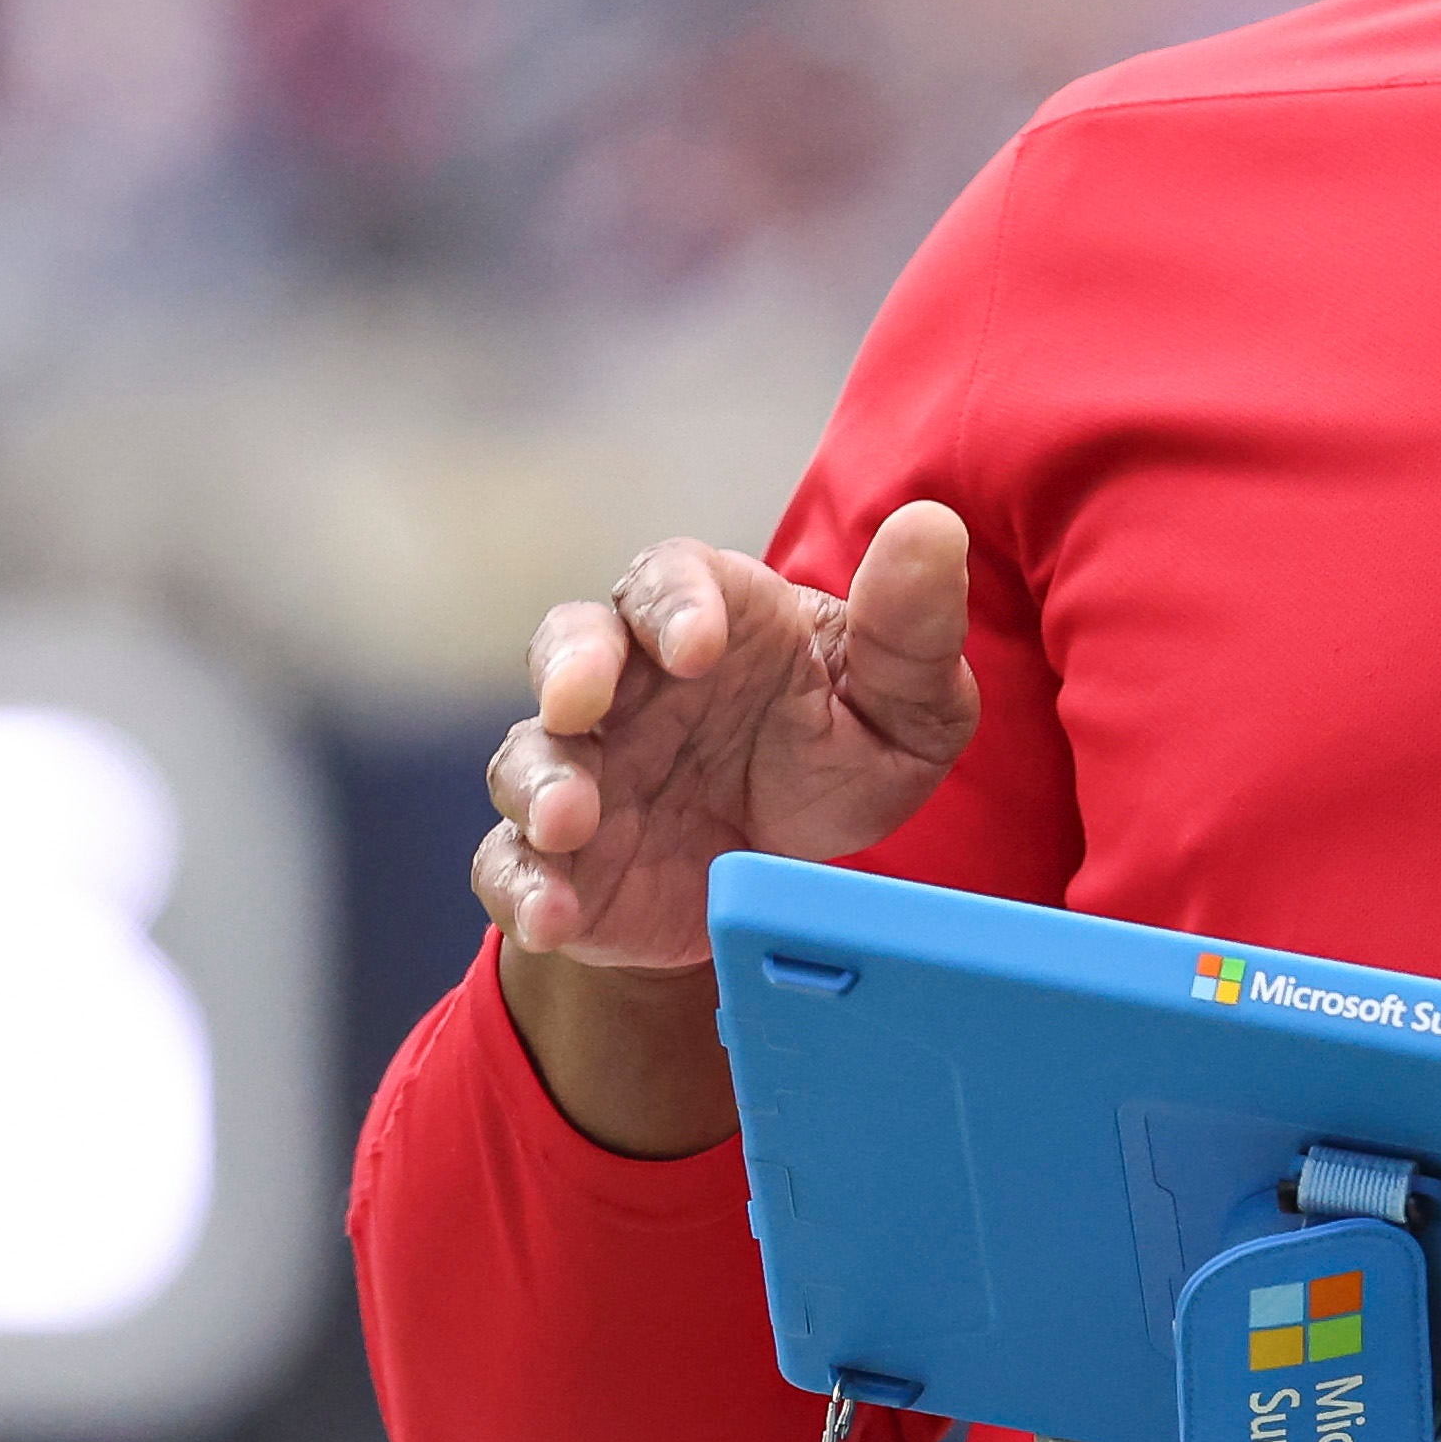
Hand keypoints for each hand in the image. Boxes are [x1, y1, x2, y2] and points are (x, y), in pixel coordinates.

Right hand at [471, 506, 980, 970]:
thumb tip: (930, 525)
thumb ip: (914, 628)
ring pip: (525, 754)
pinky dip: (521, 888)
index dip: (673, 602)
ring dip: (538, 784)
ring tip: (569, 823)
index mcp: (713, 621)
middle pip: (567, 644)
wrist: (791, 882)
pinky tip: (554, 916)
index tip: (698, 646)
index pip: (669, 577)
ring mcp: (586, 770)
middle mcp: (630, 685)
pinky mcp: (560, 861)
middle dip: (567, 667)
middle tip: (579, 703)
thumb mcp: (907, 708)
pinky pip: (510, 864)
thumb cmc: (842, 758)